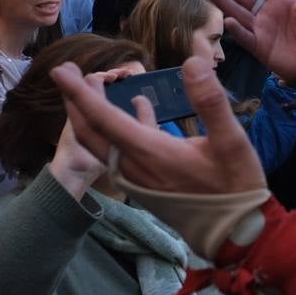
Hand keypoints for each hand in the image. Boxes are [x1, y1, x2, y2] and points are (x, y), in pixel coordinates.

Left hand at [52, 55, 264, 195]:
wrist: (234, 232)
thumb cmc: (235, 185)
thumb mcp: (232, 140)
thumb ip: (210, 100)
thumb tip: (192, 62)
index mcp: (149, 153)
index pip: (104, 119)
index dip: (79, 93)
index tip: (60, 70)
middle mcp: (134, 167)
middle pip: (91, 132)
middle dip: (75, 101)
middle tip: (67, 72)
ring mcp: (137, 177)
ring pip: (101, 143)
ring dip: (91, 114)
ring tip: (94, 86)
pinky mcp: (145, 183)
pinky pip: (119, 151)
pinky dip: (118, 127)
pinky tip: (140, 106)